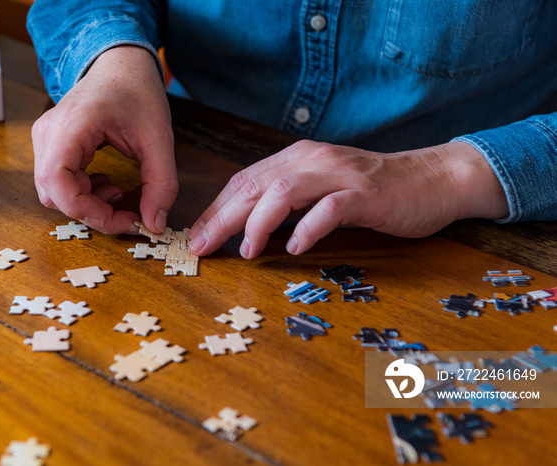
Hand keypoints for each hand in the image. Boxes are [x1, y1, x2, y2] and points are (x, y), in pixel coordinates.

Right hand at [31, 46, 178, 234]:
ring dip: (87, 203)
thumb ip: (161, 184)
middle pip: (54, 194)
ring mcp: (46, 140)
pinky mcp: (51, 146)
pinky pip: (59, 183)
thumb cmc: (137, 93)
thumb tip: (155, 225)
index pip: (57, 181)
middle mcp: (48, 134)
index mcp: (72, 125)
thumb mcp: (159, 140)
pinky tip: (106, 183)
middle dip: (92, 212)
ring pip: (54, 193)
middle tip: (126, 213)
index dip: (86, 210)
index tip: (121, 219)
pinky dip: (83, 193)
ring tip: (117, 192)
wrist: (121, 65)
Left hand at [189, 140, 508, 257]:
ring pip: (284, 191)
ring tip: (247, 251)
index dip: (217, 209)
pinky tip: (296, 248)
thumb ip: (288, 202)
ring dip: (259, 223)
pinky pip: (330, 209)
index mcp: (297, 158)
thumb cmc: (373, 191)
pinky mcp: (366, 194)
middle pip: (255, 185)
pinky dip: (308, 228)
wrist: (433, 179)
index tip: (197, 236)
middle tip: (202, 247)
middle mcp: (313, 160)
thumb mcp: (321, 189)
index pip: (244, 180)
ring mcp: (339, 175)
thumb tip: (247, 228)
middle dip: (223, 218)